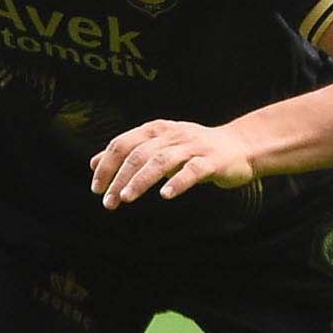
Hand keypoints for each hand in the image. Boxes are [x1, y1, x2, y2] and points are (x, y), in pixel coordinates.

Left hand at [90, 119, 256, 207]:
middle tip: (108, 202)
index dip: (106, 165)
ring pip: (161, 161)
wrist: (240, 146)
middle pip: (138, 154)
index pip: (123, 143)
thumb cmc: (194, 150)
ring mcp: (193, 147)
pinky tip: (166, 195)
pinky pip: (193, 171)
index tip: (96, 188)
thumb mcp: (158, 147)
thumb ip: (128, 154)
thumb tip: (92, 164)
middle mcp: (172, 135)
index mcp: (156, 130)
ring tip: (126, 198)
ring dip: (141, 180)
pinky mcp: (212, 161)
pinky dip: (178, 182)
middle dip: (119, 178)